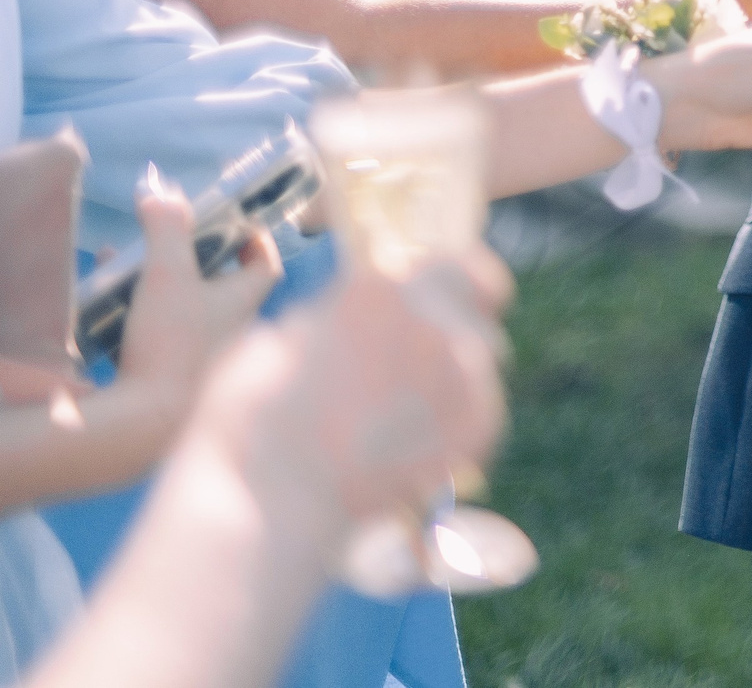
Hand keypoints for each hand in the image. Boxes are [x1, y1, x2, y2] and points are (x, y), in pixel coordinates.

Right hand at [115, 166, 283, 433]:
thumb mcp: (166, 272)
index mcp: (246, 302)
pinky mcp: (175, 381)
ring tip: (121, 266)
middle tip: (164, 240)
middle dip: (190, 258)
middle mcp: (235, 330)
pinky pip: (161, 340)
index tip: (232, 220)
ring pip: (186, 311)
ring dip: (157, 286)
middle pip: (221, 285)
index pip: (265, 263)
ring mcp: (206, 359)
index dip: (253, 238)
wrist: (147, 424)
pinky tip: (107, 308)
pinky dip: (139, 318)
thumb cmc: (170, 344)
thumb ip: (166, 226)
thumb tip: (158, 188)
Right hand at [204, 248, 511, 538]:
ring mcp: (466, 371)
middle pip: (481, 306)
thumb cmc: (256, 419)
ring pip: (485, 359)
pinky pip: (484, 409)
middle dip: (458, 325)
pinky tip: (415, 443)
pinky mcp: (480, 425)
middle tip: (424, 358)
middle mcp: (437, 317)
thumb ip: (338, 312)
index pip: (459, 262)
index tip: (449, 295)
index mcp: (386, 284)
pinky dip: (459, 421)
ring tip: (407, 410)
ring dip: (458, 373)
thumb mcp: (282, 337)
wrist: (275, 499)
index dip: (456, 280)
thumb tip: (355, 311)